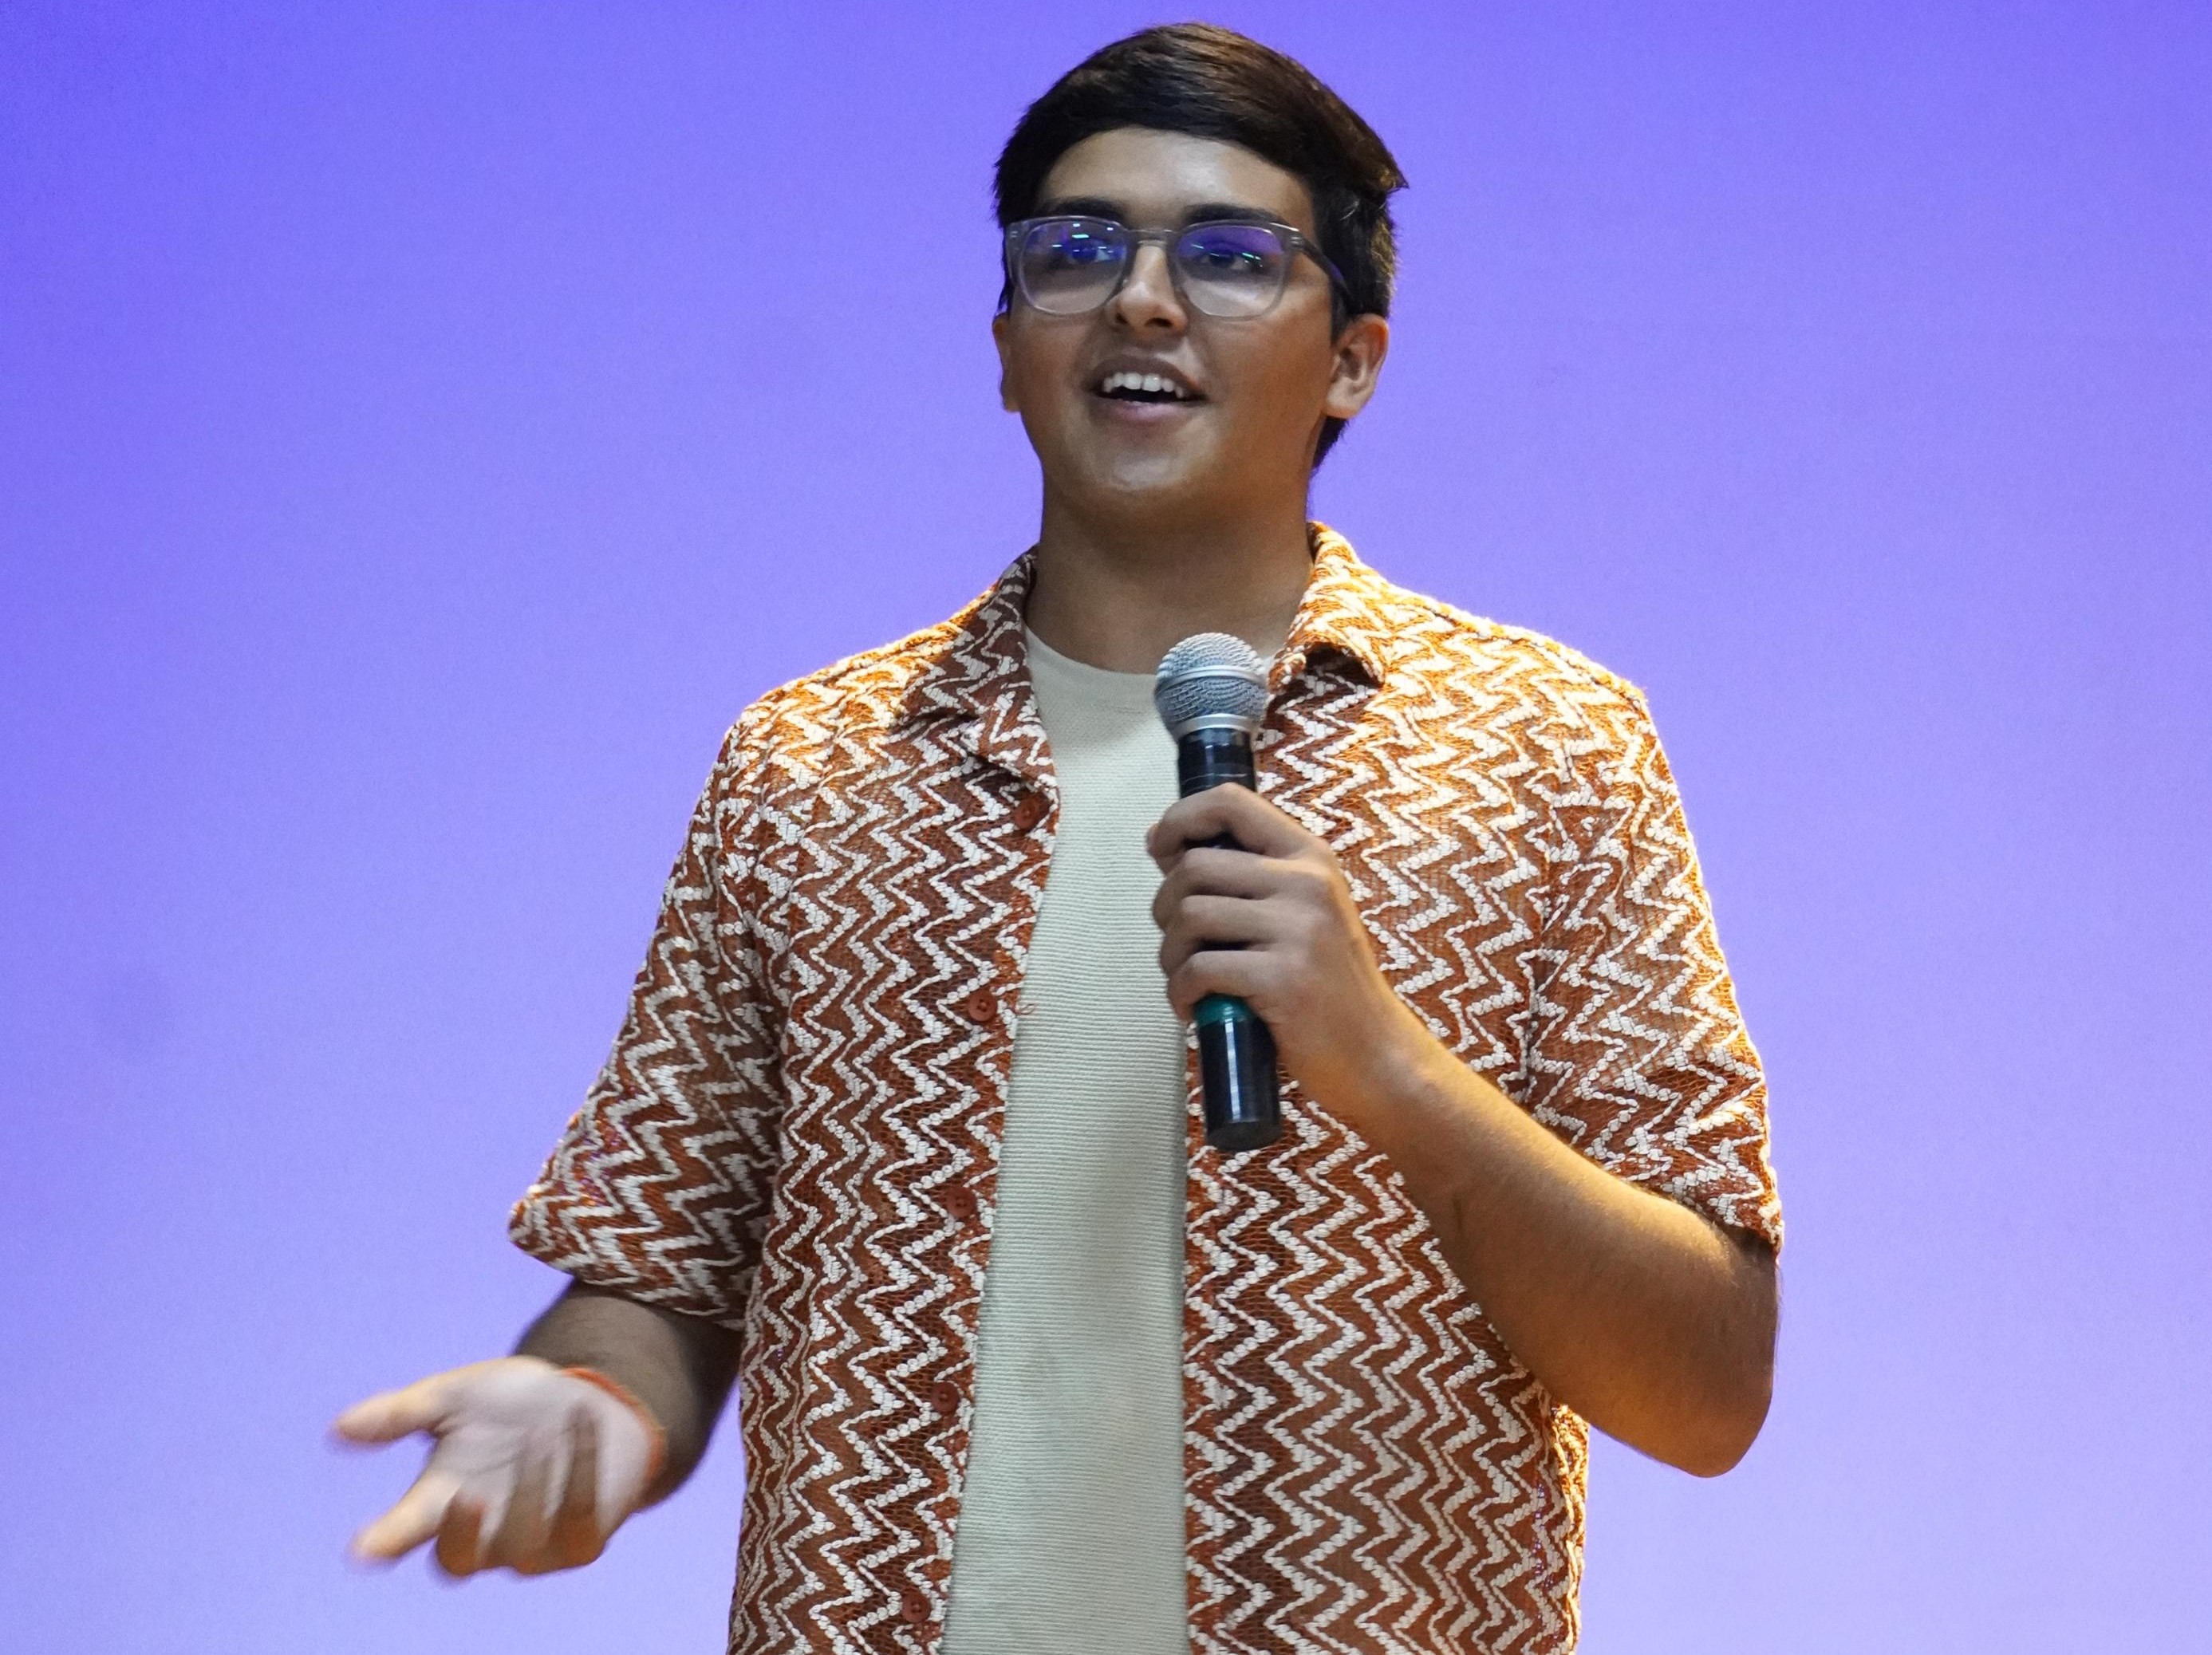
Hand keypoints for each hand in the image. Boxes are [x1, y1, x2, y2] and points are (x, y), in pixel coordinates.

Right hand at [333, 1356, 660, 1576]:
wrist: (591, 1403)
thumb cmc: (513, 1405)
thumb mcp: (458, 1396)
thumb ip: (405, 1412)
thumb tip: (339, 1428)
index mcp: (442, 1500)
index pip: (403, 1533)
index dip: (384, 1542)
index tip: (363, 1548)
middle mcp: (484, 1531)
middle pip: (456, 1560)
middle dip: (459, 1534)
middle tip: (464, 1497)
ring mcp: (534, 1544)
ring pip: (521, 1543)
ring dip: (531, 1488)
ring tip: (540, 1437)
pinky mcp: (582, 1543)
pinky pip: (579, 1523)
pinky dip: (580, 1474)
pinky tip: (580, 1425)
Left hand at [1148, 784, 1427, 1118]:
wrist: (1378, 1057)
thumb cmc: (1329, 990)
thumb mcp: (1304, 913)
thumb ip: (1248, 879)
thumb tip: (1165, 847)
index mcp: (1310, 857)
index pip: (1229, 802)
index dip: (1179, 819)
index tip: (1160, 851)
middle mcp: (1307, 882)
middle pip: (1193, 866)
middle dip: (1165, 909)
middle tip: (1178, 946)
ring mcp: (1299, 930)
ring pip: (1189, 916)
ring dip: (1170, 955)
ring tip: (1187, 980)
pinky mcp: (1284, 979)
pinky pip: (1198, 969)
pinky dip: (1179, 992)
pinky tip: (1194, 1008)